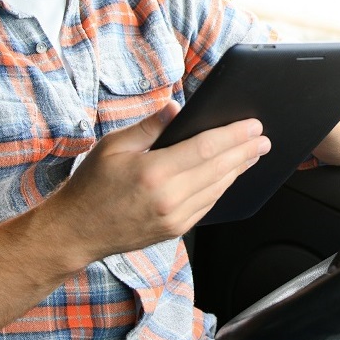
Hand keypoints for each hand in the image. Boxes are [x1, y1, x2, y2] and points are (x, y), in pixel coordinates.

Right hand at [0, 103, 269, 339]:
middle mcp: (168, 198)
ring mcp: (173, 219)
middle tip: (263, 138)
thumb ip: (150, 126)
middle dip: (245, 151)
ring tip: (253, 153)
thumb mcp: (114, 145)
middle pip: (219, 169)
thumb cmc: (90, 185)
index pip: (206, 149)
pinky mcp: (174, 231)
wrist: (75, 231)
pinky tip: (229, 176)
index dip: (234, 135)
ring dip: (238, 169)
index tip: (253, 125)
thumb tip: (177, 107)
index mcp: (154, 172)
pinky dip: (222, 188)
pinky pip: (207, 206)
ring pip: (217, 189)